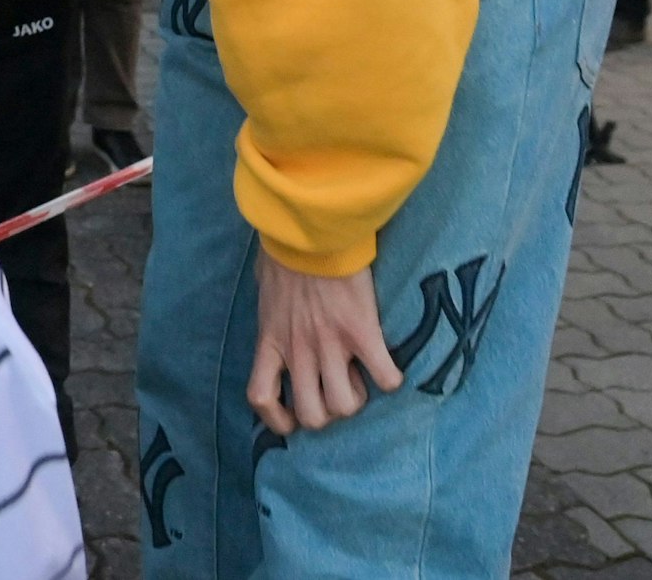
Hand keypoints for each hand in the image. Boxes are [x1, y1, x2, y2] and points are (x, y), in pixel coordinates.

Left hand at [248, 248, 403, 435]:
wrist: (308, 231)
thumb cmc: (284, 253)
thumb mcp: (264, 289)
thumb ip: (271, 314)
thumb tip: (276, 312)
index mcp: (272, 340)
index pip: (261, 398)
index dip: (278, 420)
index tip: (293, 417)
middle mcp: (298, 350)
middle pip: (314, 416)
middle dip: (327, 411)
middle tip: (335, 387)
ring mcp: (329, 344)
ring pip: (345, 405)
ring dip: (357, 398)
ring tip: (359, 377)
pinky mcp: (361, 333)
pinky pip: (385, 378)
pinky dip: (390, 379)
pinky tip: (388, 367)